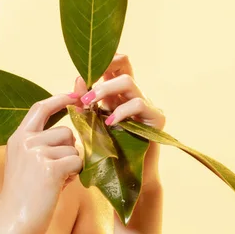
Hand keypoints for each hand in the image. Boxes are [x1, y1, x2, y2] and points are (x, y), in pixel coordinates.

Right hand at [0, 93, 82, 233]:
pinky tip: (59, 185)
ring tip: (55, 180)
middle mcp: (25, 141)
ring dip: (71, 164)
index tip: (75, 95)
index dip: (59, 99)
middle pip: (65, 131)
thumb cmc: (23, 195)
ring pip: (73, 149)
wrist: (13, 221)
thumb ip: (40, 143)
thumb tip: (70, 133)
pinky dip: (74, 175)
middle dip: (69, 149)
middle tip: (57, 169)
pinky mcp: (50, 168)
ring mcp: (37, 153)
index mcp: (18, 137)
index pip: (40, 108)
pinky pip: (77, 162)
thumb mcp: (24, 161)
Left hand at [71, 53, 165, 184]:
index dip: (103, 59)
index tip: (84, 71)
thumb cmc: (107, 147)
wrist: (126, 174)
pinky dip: (121, 111)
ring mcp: (147, 103)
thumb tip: (77, 79)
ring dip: (104, 90)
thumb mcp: (91, 120)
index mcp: (118, 91)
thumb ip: (85, 102)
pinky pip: (139, 104)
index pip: (115, 63)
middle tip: (84, 88)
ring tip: (89, 104)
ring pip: (128, 82)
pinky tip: (109, 122)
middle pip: (124, 63)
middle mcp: (133, 92)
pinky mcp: (156, 117)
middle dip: (103, 68)